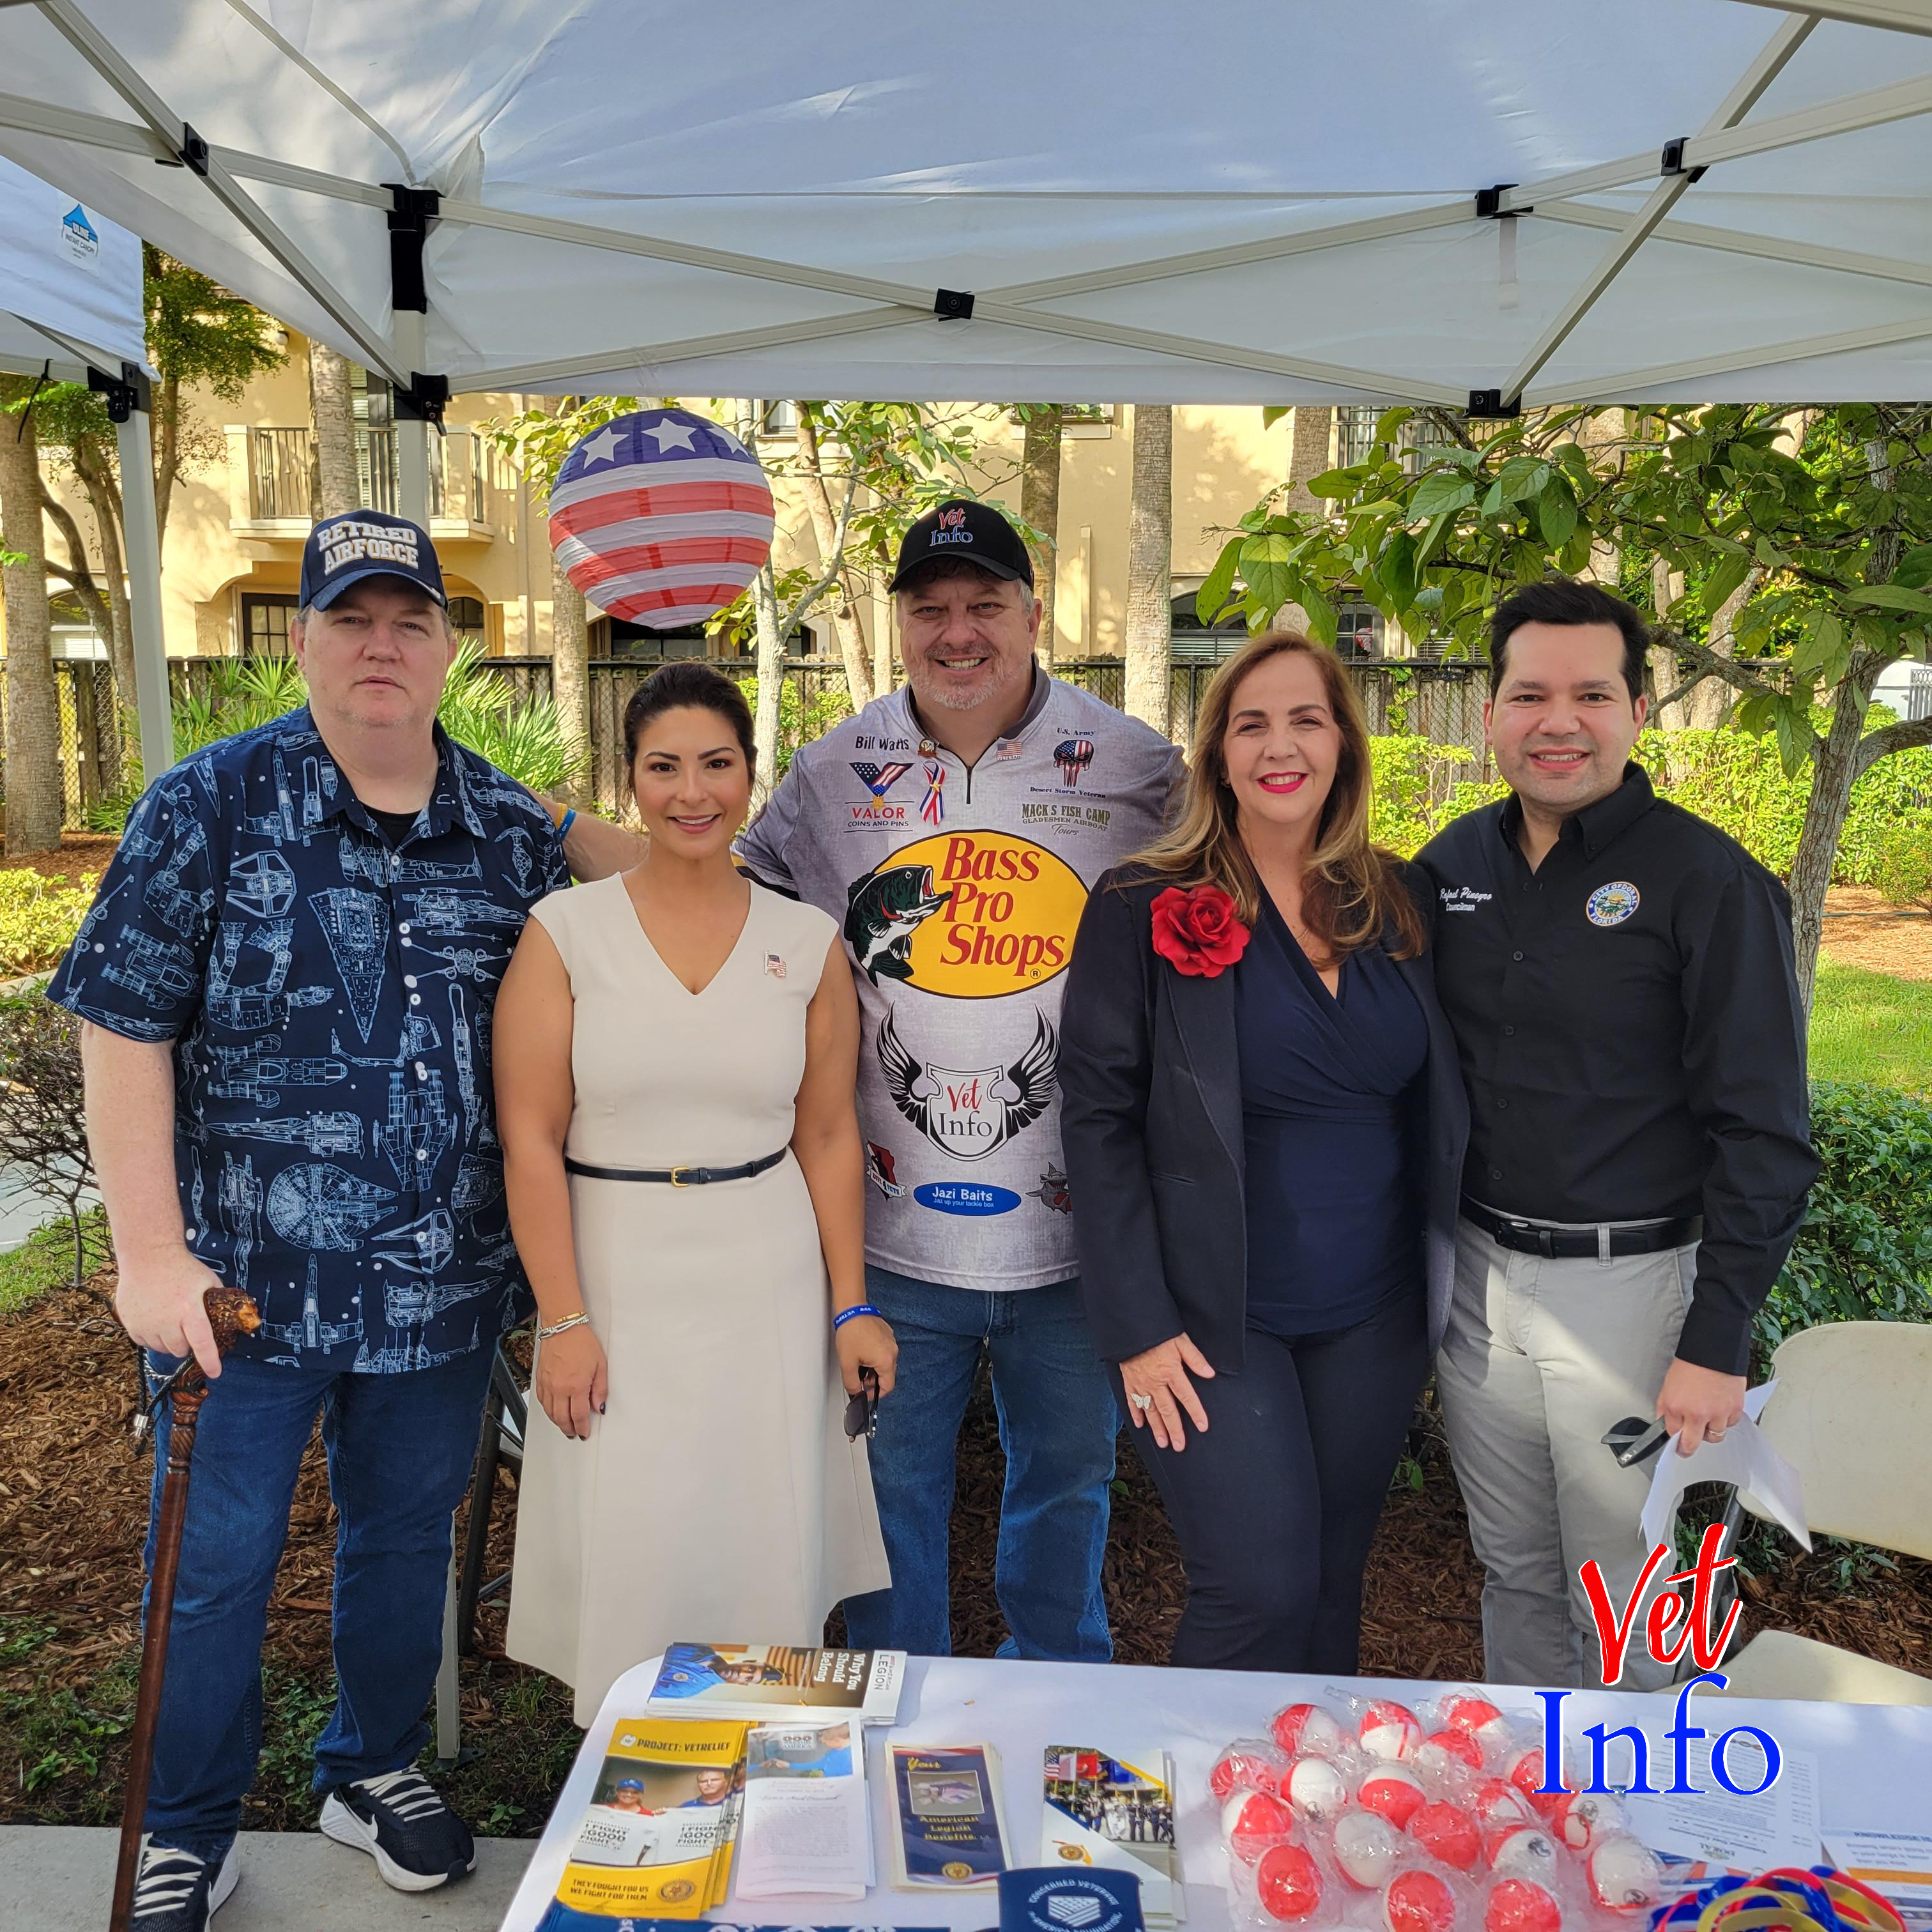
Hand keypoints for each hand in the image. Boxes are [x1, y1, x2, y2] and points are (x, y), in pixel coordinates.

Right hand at [116, 1245, 227, 1379]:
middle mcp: (166, 1320)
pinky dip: (151, 1336)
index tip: (215, 1372)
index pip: (202, 1343)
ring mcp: (145, 1323)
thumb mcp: (208, 1282)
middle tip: (186, 1327)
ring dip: (168, 1341)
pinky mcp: (129, 1323)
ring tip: (170, 1320)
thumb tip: (231, 1317)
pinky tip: (155, 1319)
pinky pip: (143, 1342)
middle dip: (186, 1344)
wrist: (148, 1256)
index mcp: (190, 1310)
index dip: (209, 1361)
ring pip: (161, 1348)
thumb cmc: (183, 1269)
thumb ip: (218, 1302)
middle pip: (180, 1350)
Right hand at [537, 1322, 607, 1438]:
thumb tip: (599, 1406)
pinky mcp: (540, 1379)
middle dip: (569, 1429)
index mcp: (576, 1386)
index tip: (585, 1432)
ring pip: (550, 1413)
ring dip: (558, 1422)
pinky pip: (542, 1402)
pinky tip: (554, 1412)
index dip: (582, 1427)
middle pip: (562, 1418)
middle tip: (575, 1433)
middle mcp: (559, 1388)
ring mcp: (547, 1384)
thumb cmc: (581, 1342)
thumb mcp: (600, 1365)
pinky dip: (548, 1410)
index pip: (578, 1416)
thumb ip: (600, 1389)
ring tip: (566, 1426)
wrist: (563, 1327)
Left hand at [835, 1315, 895, 1397]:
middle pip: (887, 1375)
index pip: (887, 1387)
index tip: (866, 1393)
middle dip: (873, 1380)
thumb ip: (852, 1384)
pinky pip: (885, 1351)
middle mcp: (893, 1351)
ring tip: (859, 1362)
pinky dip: (876, 1356)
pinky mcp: (888, 1335)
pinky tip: (863, 1351)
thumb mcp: (847, 1364)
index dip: (876, 1394)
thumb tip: (856, 1393)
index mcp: (886, 1361)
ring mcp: (892, 1342)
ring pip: (886, 1363)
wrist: (852, 1310)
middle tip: (859, 1377)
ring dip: (874, 1368)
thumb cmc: (851, 1332)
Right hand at [1120, 1332, 1214, 1451]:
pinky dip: (1136, 1414)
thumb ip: (1195, 1358)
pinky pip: (1132, 1401)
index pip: (1186, 1397)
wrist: (1131, 1327)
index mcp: (1171, 1372)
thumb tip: (1210, 1374)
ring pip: (1151, 1410)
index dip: (1196, 1412)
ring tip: (1164, 1443)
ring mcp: (1141, 1383)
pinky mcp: (1129, 1381)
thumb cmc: (1157, 1333)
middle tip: (1179, 1446)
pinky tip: (1141, 1425)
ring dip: (1157, 1428)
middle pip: (1167, 1410)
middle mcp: (1156, 1382)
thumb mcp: (1180, 1340)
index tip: (1202, 1427)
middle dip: (1175, 1430)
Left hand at [1656, 1357, 1746, 1454]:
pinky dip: (1725, 1421)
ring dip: (1709, 1431)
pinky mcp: (1734, 1410)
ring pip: (1714, 1436)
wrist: (1713, 1351)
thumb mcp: (1667, 1386)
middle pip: (1692, 1444)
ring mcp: (1717, 1414)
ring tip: (1706, 1418)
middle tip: (1686, 1450)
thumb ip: (1665, 1408)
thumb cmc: (1690, 1365)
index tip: (1676, 1444)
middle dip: (1687, 1449)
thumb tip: (1664, 1423)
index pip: (1673, 1435)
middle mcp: (1696, 1414)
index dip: (1674, 1439)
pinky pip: (1729, 1425)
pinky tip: (1720, 1409)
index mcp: (1676, 1407)